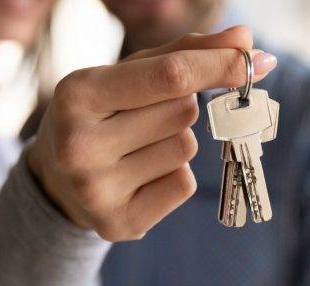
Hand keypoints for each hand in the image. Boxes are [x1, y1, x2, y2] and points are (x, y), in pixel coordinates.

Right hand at [28, 26, 277, 240]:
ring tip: (137, 148)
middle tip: (143, 117)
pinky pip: (182, 186)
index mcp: (78, 94)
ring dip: (176, 143)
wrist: (56, 178)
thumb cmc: (105, 111)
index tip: (253, 59)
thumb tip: (246, 38)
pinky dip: (173, 177)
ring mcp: (96, 190)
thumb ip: (186, 52)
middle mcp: (80, 145)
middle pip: (182, 113)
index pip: (171, 76)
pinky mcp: (117, 223)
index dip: (218, 65)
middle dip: (179, 107)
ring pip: (186, 150)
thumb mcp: (131, 73)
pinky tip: (140, 177)